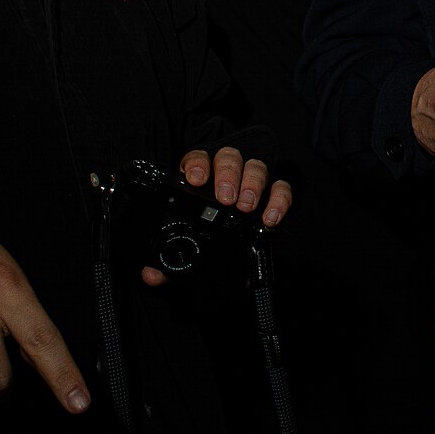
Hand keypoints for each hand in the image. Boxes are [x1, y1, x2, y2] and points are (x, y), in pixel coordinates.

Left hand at [143, 147, 292, 285]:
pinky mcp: (274, 199)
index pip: (198, 159)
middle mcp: (226, 179)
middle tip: (225, 199)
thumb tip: (152, 275)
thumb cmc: (207, 254)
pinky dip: (279, 199)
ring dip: (252, 183)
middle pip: (228, 158)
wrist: (235, 274)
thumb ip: (165, 266)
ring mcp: (252, 185)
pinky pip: (282, 188)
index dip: (198, 164)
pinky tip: (270, 218)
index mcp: (200, 185)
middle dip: (228, 174)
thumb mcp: (183, 260)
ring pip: (255, 167)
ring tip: (246, 207)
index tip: (197, 180)